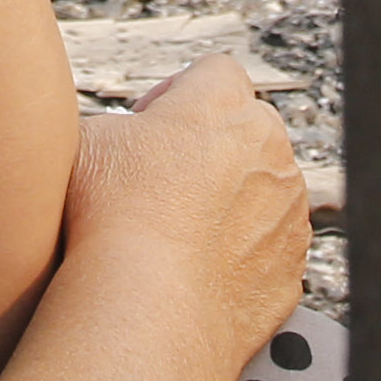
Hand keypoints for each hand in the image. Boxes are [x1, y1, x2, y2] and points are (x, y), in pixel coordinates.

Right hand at [60, 54, 310, 380]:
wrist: (147, 307)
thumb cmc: (111, 218)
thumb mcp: (88, 140)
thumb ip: (118, 125)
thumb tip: (114, 135)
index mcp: (223, 104)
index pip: (214, 73)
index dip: (177, 94)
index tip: (150, 126)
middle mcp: (271, 149)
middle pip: (248, 129)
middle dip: (212, 149)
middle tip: (161, 182)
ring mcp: (288, 211)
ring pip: (265, 191)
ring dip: (231, 204)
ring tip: (176, 235)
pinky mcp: (291, 267)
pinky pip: (269, 250)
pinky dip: (241, 257)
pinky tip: (195, 272)